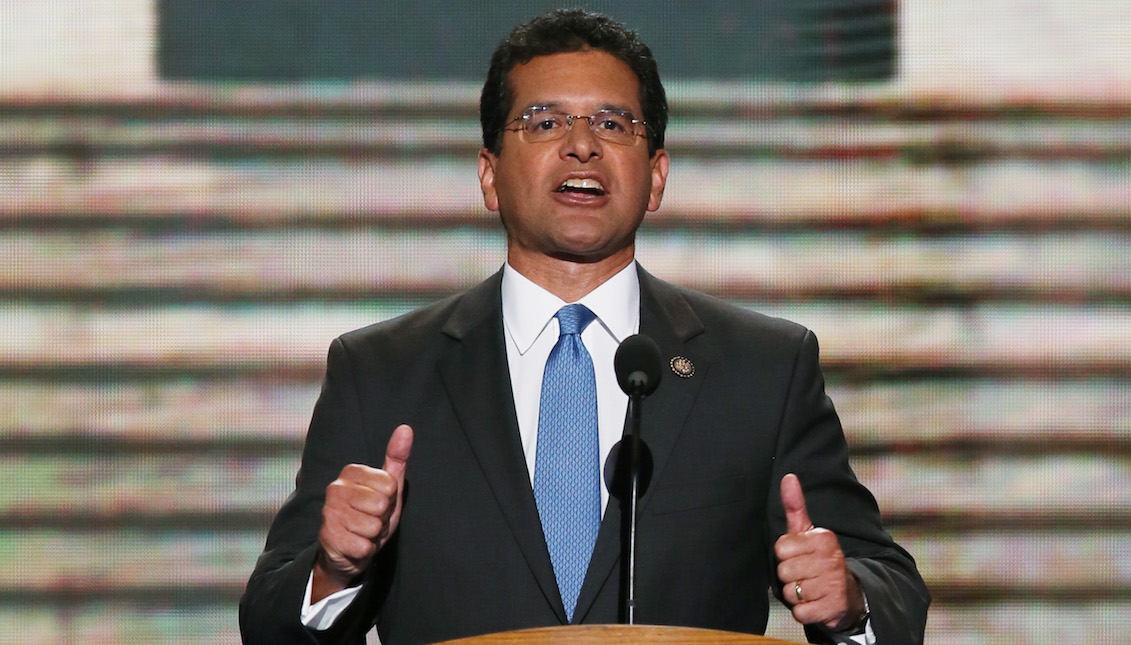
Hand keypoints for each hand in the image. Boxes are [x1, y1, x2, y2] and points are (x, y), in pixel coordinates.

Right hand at [312, 424, 412, 601]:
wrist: (348, 551)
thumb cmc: (371, 515)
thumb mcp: (389, 488)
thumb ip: (397, 458)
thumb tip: (406, 428)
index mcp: (351, 472)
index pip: (390, 484)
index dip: (390, 500)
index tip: (380, 504)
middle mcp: (335, 489)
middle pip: (382, 505)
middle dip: (382, 518)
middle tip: (371, 520)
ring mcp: (329, 513)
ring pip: (373, 526)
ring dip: (373, 535)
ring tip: (363, 532)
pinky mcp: (328, 538)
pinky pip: (364, 546)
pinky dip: (364, 550)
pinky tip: (355, 545)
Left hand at [774, 473, 866, 631]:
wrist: (847, 594)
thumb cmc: (819, 560)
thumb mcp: (808, 533)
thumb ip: (795, 506)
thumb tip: (788, 476)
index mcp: (823, 538)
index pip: (780, 549)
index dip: (786, 556)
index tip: (801, 556)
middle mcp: (832, 559)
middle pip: (783, 571)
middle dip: (789, 577)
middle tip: (806, 575)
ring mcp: (834, 584)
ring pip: (791, 592)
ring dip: (796, 595)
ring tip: (811, 589)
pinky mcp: (833, 608)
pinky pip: (800, 612)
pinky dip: (804, 611)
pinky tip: (816, 604)